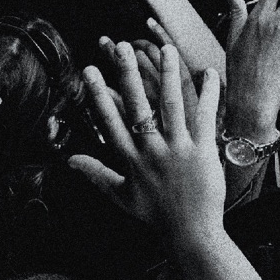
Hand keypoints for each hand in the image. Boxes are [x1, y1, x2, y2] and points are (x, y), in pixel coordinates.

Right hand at [71, 40, 224, 241]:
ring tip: (165, 49)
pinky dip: (209, 95)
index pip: (110, 121)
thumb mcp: (120, 196)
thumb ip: (95, 174)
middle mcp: (151, 151)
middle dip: (127, 74)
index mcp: (131, 159)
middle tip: (121, 47)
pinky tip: (209, 73)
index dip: (99, 94)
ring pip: (170, 105)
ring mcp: (177, 149)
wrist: (190, 233)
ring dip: (167, 74)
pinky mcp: (202, 151)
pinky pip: (205, 117)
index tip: (89, 70)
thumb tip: (69, 160)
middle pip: (137, 106)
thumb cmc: (155, 214)